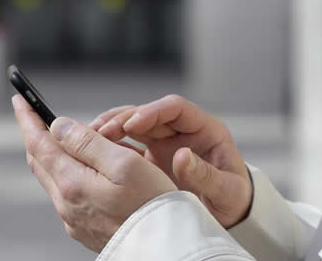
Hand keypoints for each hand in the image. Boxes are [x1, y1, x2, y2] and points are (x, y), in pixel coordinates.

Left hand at [12, 94, 175, 251]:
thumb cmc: (152, 205)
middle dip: (38, 135)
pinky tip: (91, 170)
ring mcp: (74, 219)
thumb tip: (58, 126)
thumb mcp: (125, 163)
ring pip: (55, 178)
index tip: (19, 99)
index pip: (39, 143)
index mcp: (73, 183)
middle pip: (41, 161)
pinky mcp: (85, 228)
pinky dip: (72, 173)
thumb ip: (88, 142)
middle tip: (36, 114)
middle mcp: (67, 203)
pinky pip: (69, 194)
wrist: (165, 246)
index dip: (28, 119)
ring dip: (57, 154)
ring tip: (75, 139)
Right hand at [90, 94, 252, 227]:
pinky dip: (109, 147)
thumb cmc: (234, 198)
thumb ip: (205, 174)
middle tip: (99, 131)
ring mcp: (164, 143)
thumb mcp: (226, 190)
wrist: (229, 214)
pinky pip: (126, 145)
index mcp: (204, 129)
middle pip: (147, 113)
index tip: (132, 123)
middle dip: (122, 119)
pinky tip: (91, 154)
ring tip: (87, 139)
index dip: (152, 111)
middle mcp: (181, 131)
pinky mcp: (150, 158)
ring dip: (110, 129)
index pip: (174, 107)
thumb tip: (182, 156)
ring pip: (132, 126)